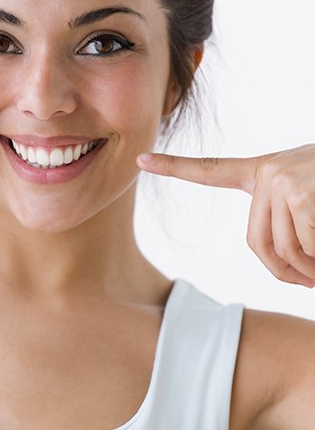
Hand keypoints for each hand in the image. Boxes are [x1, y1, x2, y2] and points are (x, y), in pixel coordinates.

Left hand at [136, 144, 314, 287]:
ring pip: (283, 251)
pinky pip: (306, 248)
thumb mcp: (308, 201)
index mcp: (263, 172)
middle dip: (287, 271)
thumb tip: (285, 267)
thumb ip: (285, 224)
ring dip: (312, 269)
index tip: (141, 160)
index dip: (173, 167)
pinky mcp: (299, 193)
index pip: (210, 170)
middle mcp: (267, 171)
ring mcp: (281, 179)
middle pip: (257, 243)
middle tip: (312, 279)